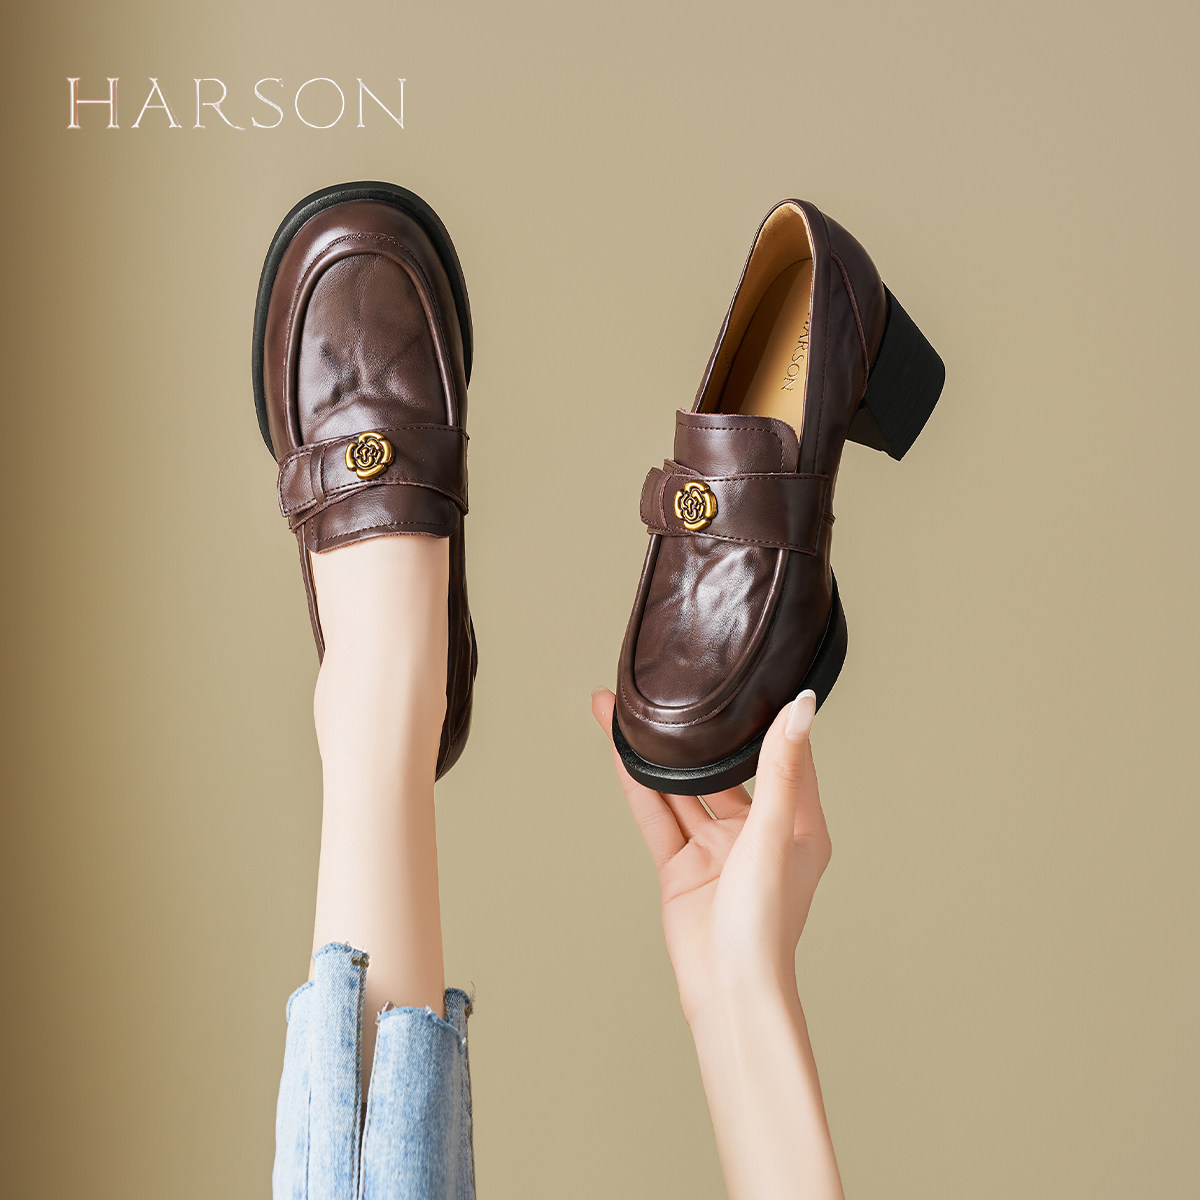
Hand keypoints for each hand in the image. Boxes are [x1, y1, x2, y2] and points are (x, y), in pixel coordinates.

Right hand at [590, 689, 830, 1026]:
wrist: (727, 991)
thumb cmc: (767, 924)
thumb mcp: (775, 833)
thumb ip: (782, 768)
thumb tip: (803, 707)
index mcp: (799, 824)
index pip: (783, 754)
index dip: (765, 713)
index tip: (748, 673)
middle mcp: (758, 833)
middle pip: (721, 768)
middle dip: (693, 731)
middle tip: (669, 685)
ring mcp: (716, 850)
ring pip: (680, 788)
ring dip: (653, 752)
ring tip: (621, 710)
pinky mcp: (681, 868)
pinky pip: (656, 816)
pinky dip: (636, 784)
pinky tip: (618, 751)